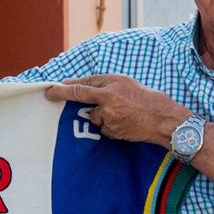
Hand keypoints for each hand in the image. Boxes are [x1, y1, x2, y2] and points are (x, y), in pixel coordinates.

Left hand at [44, 74, 188, 144]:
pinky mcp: (113, 131)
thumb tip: (83, 89)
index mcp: (112, 85)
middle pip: (82, 100)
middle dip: (66, 97)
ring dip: (102, 116)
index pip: (81, 86)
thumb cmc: (147, 99)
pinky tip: (125, 124)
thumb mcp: (126, 82)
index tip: (49, 89)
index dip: (63, 88)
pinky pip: (104, 129)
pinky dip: (110, 127)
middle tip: (51, 94)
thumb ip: (105, 84)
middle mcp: (108, 101)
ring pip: (95, 117)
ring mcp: (110, 118)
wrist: (163, 120)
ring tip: (123, 113)